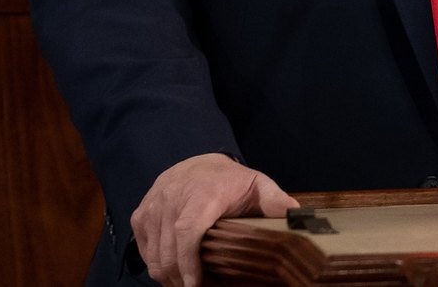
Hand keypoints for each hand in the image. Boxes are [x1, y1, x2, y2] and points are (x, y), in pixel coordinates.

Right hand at [132, 153, 296, 286]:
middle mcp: (173, 196)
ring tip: (186, 285)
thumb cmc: (230, 181)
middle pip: (169, 249)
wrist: (199, 162)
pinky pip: (143, 247)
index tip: (196, 285)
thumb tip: (296, 216)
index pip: (188, 229)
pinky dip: (155, 264)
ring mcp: (154, 204)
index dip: (189, 261)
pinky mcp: (141, 212)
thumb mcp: (257, 185)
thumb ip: (275, 201)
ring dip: (168, 276)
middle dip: (180, 278)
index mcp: (203, 192)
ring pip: (154, 253)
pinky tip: (172, 271)